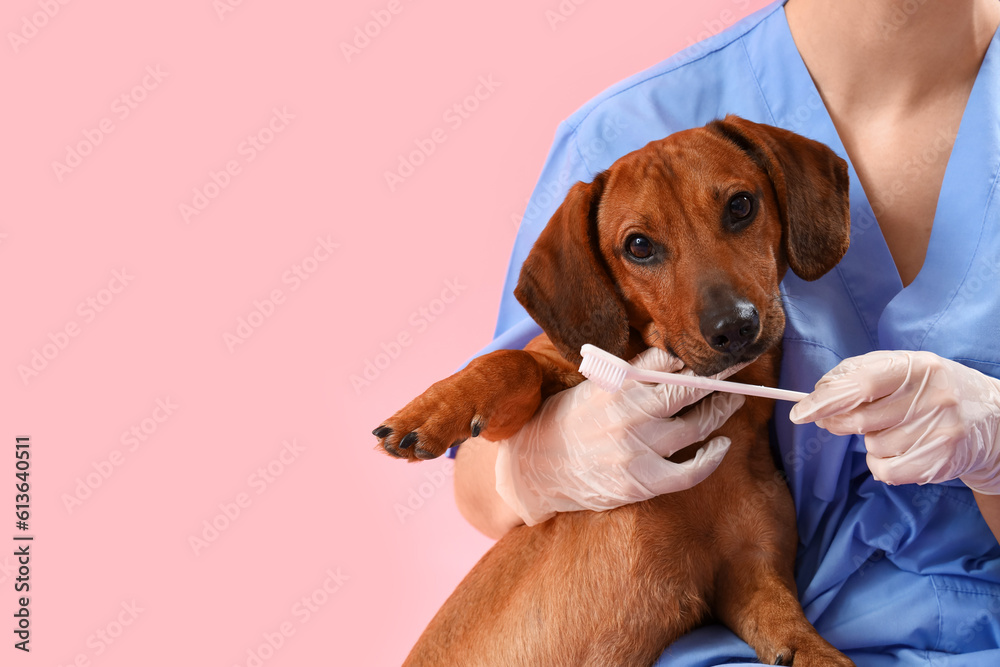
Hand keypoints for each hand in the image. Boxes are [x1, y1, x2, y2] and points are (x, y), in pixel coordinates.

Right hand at [494, 347, 744, 524]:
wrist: (532, 469)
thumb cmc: (562, 422)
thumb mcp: (589, 385)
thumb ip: (627, 374)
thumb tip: (671, 359)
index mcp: (614, 383)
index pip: (666, 359)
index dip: (693, 356)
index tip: (712, 352)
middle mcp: (628, 411)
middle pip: (690, 388)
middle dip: (720, 376)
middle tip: (739, 369)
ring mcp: (636, 448)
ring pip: (698, 425)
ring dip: (721, 410)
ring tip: (732, 401)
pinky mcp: (641, 481)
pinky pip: (690, 470)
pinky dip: (712, 457)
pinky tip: (721, 445)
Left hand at [789, 350, 999, 493]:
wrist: (993, 419)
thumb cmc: (931, 390)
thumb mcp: (904, 368)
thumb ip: (859, 374)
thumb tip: (817, 397)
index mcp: (918, 366)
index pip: (860, 383)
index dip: (825, 400)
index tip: (800, 412)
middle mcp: (932, 397)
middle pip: (858, 419)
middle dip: (839, 422)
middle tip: (840, 420)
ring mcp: (939, 430)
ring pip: (871, 446)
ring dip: (871, 441)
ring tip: (898, 430)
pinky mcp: (939, 461)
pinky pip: (884, 470)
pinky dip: (881, 464)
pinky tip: (902, 450)